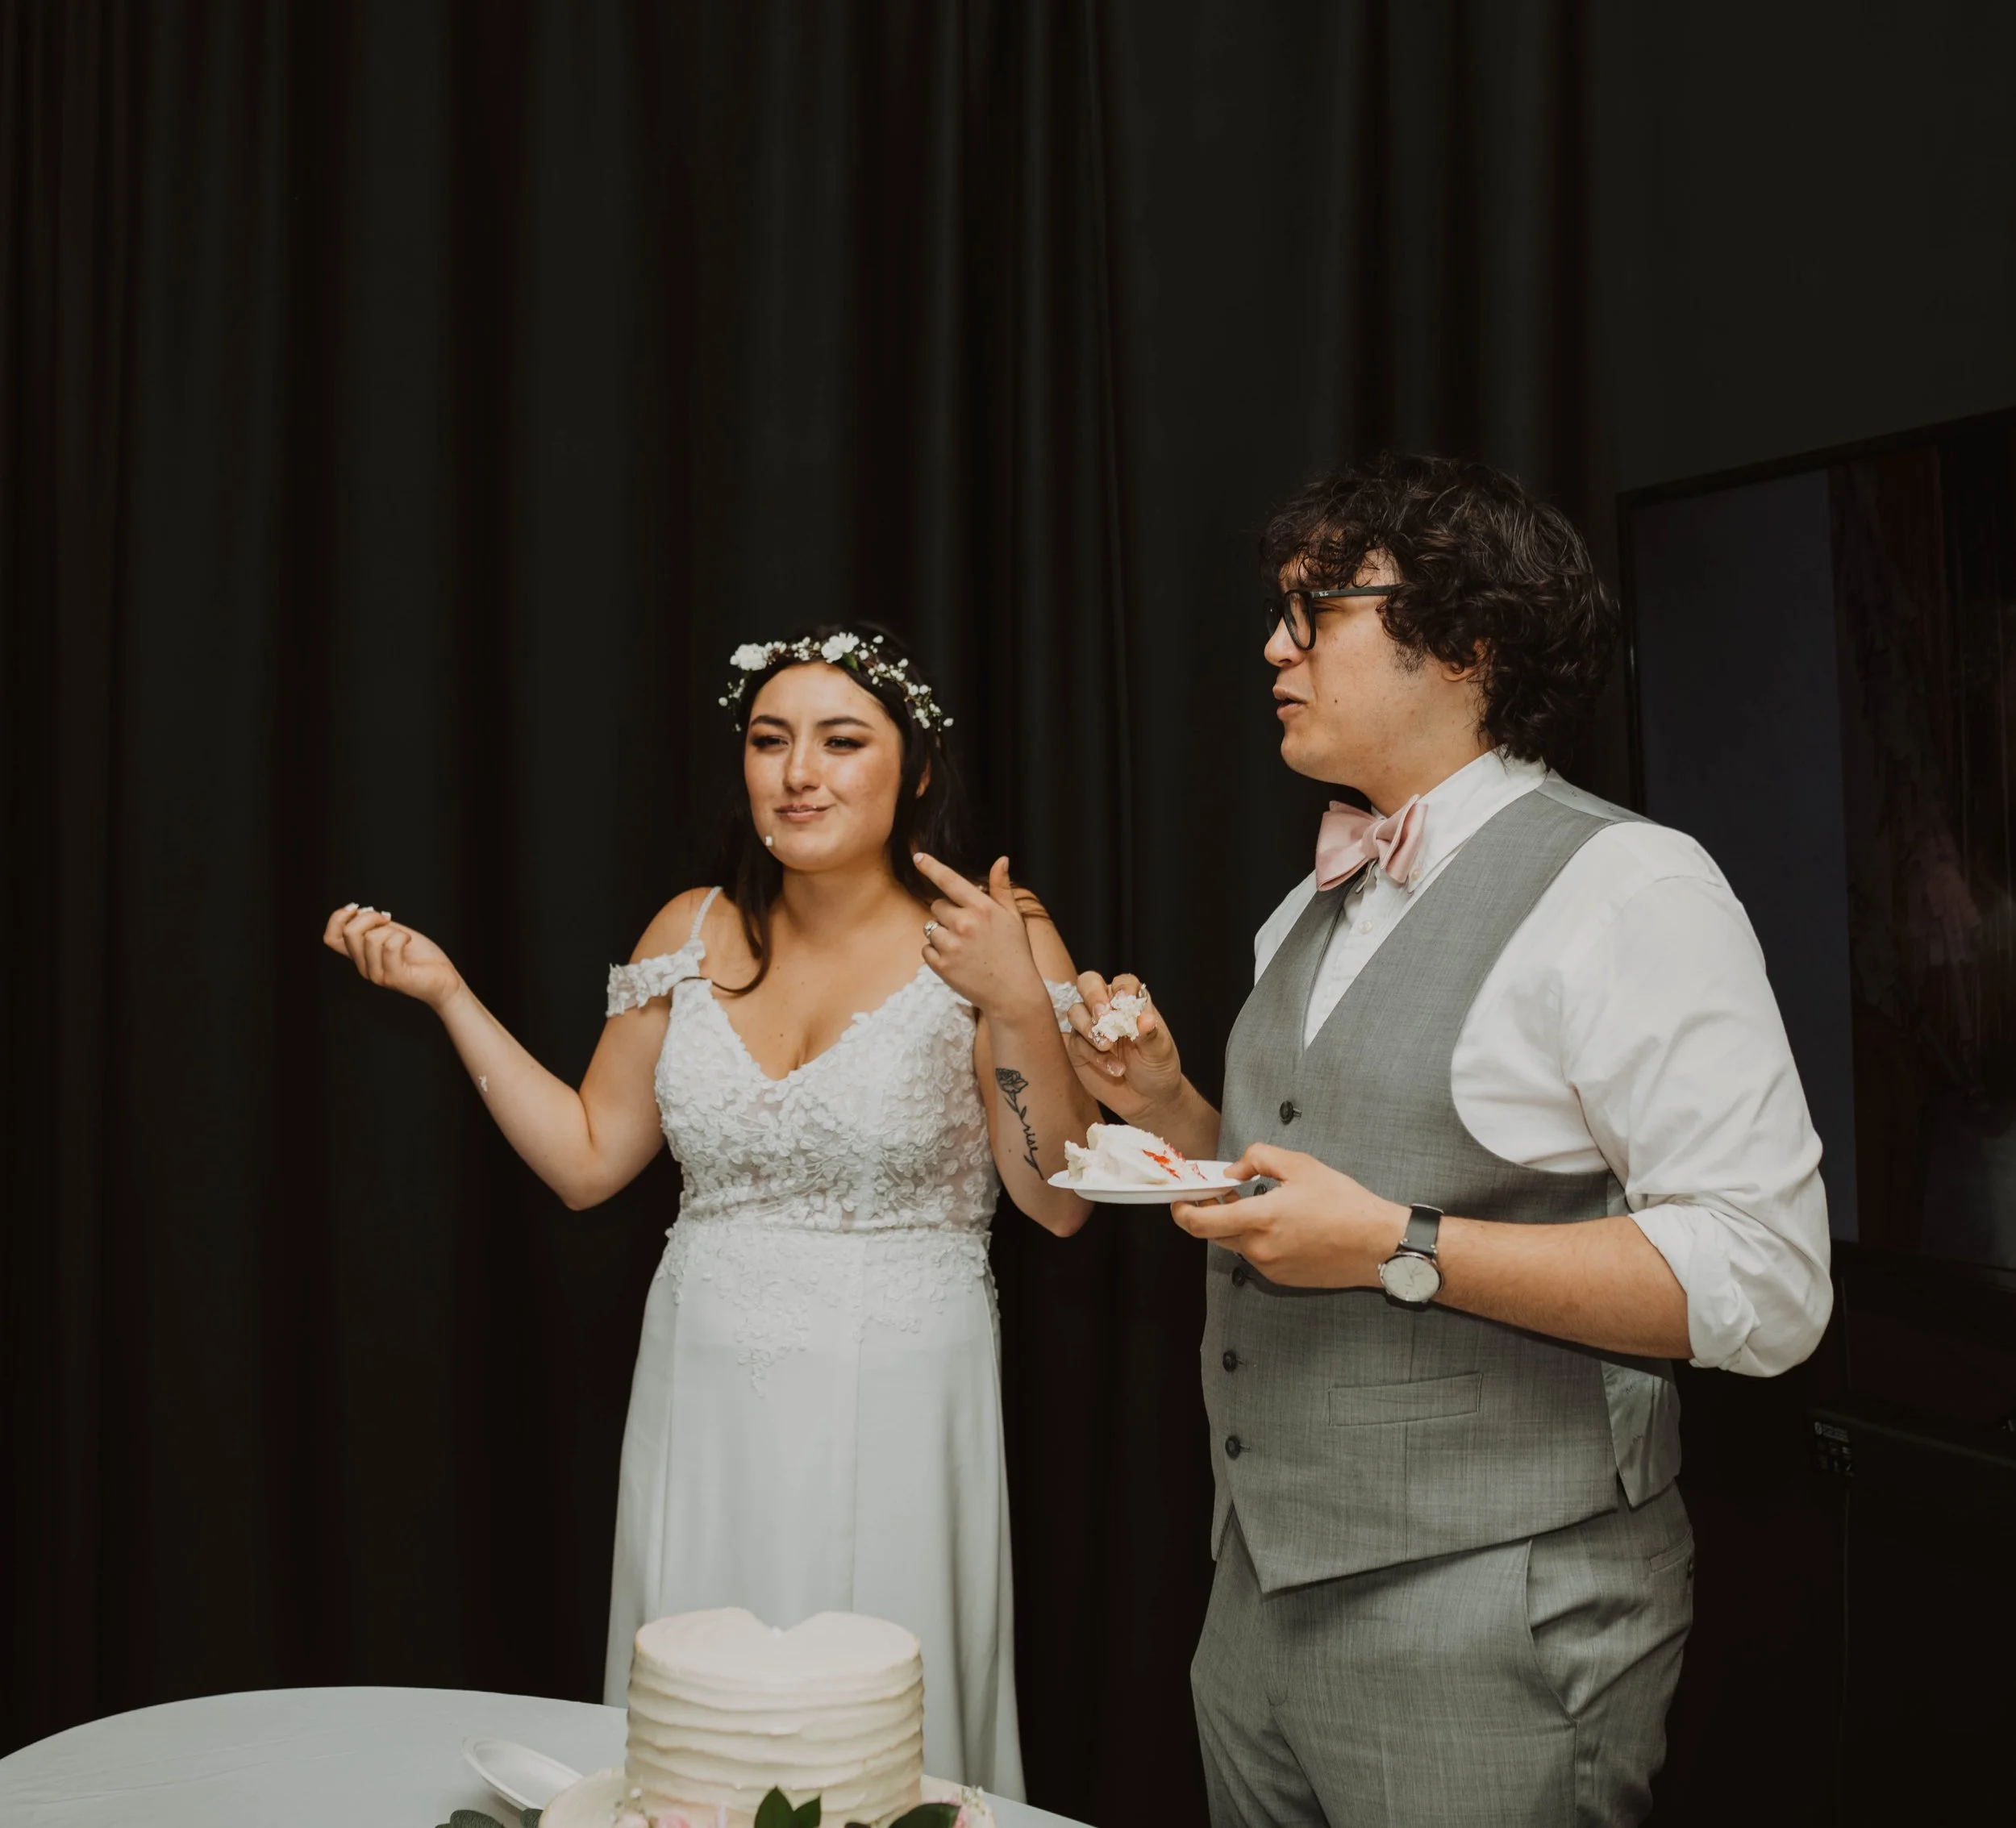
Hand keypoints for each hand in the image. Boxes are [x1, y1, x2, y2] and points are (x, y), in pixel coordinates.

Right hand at [322, 903, 463, 1011]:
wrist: (444, 981)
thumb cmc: (421, 956)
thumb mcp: (393, 934)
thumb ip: (374, 926)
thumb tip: (357, 911)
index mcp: (360, 956)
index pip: (330, 938)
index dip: (338, 918)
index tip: (357, 908)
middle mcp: (364, 967)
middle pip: (349, 932)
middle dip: (369, 916)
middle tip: (388, 919)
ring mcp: (377, 974)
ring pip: (371, 938)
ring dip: (391, 929)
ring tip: (403, 937)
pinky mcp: (394, 978)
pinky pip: (390, 946)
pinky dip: (402, 937)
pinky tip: (409, 942)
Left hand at [913, 854, 1049, 1021]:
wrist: (1013, 994)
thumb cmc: (1015, 953)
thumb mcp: (1013, 917)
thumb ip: (1002, 888)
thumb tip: (1001, 860)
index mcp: (982, 908)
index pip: (950, 880)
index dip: (931, 867)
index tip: (917, 856)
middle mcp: (965, 924)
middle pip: (937, 905)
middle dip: (947, 914)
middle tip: (966, 930)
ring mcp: (952, 945)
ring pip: (930, 928)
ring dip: (941, 934)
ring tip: (964, 948)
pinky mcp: (942, 966)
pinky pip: (926, 949)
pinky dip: (936, 953)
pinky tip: (957, 961)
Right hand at [1063, 971, 1183, 1121]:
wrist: (1147, 1099)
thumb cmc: (1158, 1068)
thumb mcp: (1160, 1051)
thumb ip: (1150, 1034)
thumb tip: (1144, 1019)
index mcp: (1131, 1002)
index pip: (1122, 983)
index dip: (1121, 988)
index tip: (1124, 1001)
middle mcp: (1108, 1009)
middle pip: (1088, 984)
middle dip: (1093, 997)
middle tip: (1103, 1017)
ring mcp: (1090, 1027)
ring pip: (1075, 1012)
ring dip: (1089, 1027)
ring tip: (1107, 1046)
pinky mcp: (1078, 1048)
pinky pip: (1077, 1043)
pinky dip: (1093, 1055)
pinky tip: (1114, 1068)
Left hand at [1171, 1143, 1408, 1288]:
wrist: (1378, 1244)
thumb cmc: (1346, 1204)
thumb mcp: (1300, 1165)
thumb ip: (1257, 1159)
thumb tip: (1233, 1172)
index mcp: (1260, 1219)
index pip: (1200, 1223)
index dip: (1182, 1211)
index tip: (1181, 1198)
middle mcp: (1259, 1249)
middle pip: (1214, 1234)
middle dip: (1211, 1213)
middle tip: (1221, 1193)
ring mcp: (1271, 1268)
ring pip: (1238, 1244)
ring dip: (1238, 1225)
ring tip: (1262, 1203)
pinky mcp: (1283, 1278)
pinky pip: (1258, 1256)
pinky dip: (1258, 1239)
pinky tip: (1282, 1224)